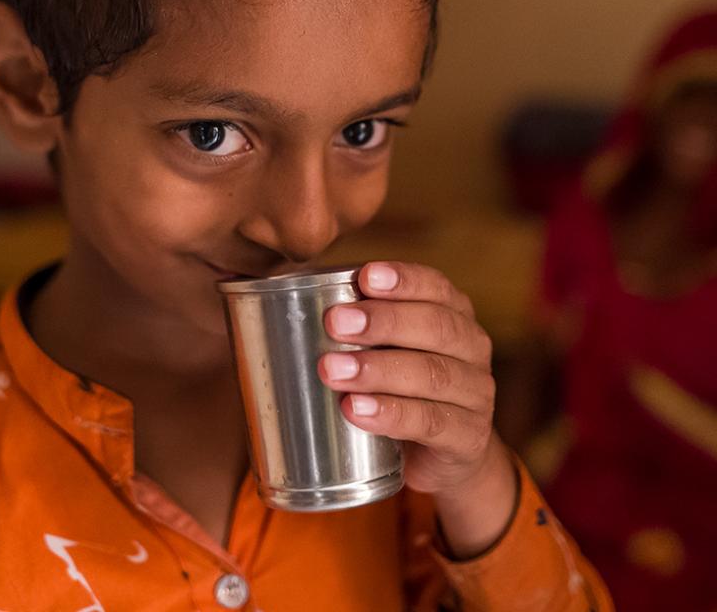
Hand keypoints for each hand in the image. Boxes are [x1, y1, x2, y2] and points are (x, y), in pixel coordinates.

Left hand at [318, 261, 501, 498]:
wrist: (443, 455)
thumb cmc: (397, 384)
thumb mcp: (381, 346)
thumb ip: (343, 317)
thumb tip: (256, 282)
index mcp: (452, 313)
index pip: (435, 286)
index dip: (403, 279)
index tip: (364, 276)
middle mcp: (471, 347)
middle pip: (434, 327)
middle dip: (382, 321)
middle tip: (334, 323)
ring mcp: (476, 394)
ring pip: (431, 375)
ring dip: (377, 370)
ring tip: (332, 371)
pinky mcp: (467, 438)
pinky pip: (432, 423)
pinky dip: (391, 414)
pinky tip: (356, 411)